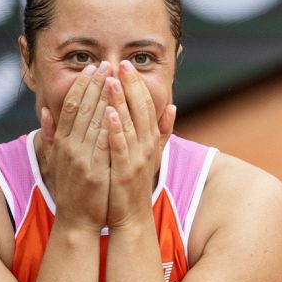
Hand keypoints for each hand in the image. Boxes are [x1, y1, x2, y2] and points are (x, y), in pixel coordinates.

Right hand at [38, 62, 113, 231]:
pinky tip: (117, 108)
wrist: (77, 222)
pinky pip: (103, 143)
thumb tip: (45, 112)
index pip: (70, 106)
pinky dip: (110, 125)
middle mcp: (68, 148)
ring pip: (93, 121)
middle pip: (82, 108)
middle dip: (95, 84)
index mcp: (61, 142)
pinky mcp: (94, 173)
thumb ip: (51, 136)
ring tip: (115, 76)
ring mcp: (80, 160)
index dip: (80, 85)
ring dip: (104, 97)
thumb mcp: (56, 160)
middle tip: (106, 63)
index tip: (92, 69)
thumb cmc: (71, 190)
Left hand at [104, 60, 175, 230]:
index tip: (126, 65)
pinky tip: (108, 113)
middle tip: (119, 63)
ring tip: (111, 80)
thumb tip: (173, 107)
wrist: (129, 218)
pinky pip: (120, 147)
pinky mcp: (124, 173)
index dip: (137, 84)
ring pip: (129, 125)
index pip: (146, 105)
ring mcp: (136, 160)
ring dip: (121, 102)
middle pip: (140, 110)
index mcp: (150, 140)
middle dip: (130, 85)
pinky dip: (115, 130)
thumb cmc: (133, 184)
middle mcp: (147, 147)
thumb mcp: (150, 154)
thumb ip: (161, 130)